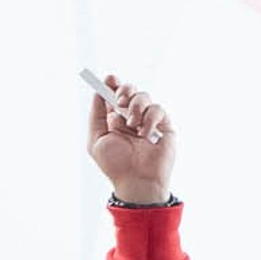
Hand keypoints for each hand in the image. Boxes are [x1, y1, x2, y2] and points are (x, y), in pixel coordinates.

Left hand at [89, 75, 174, 205]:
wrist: (137, 181)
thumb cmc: (116, 166)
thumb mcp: (96, 140)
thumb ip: (96, 115)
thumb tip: (97, 92)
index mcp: (116, 120)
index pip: (115, 95)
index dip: (113, 84)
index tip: (110, 79)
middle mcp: (132, 118)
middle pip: (131, 90)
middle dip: (126, 90)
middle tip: (121, 100)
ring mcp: (148, 121)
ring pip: (145, 97)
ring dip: (136, 107)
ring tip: (132, 125)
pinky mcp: (164, 126)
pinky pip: (158, 109)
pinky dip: (149, 120)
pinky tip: (145, 134)